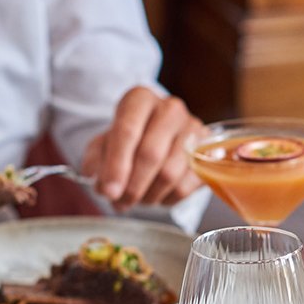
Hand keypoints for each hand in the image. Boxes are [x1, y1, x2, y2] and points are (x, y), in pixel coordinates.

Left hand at [82, 86, 203, 209]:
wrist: (162, 135)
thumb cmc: (130, 139)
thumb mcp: (104, 142)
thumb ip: (96, 159)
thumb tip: (97, 179)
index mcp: (140, 99)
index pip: (127, 132)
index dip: (116, 165)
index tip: (108, 191)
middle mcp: (170, 109)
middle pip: (150, 155)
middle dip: (132, 186)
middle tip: (119, 203)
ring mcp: (193, 129)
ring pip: (169, 174)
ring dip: (148, 196)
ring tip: (136, 199)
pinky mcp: (208, 153)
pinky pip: (186, 186)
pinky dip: (166, 199)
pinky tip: (156, 195)